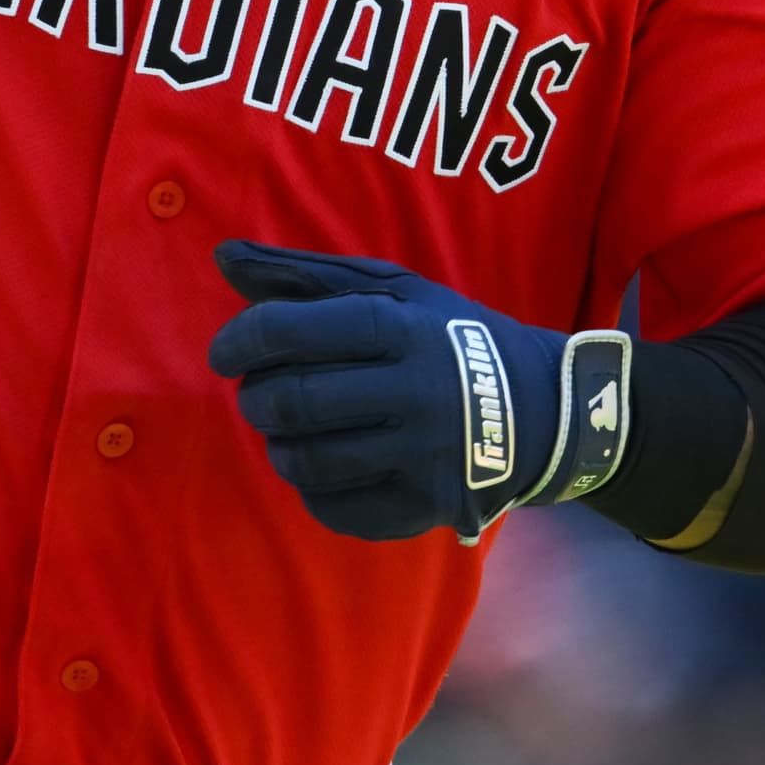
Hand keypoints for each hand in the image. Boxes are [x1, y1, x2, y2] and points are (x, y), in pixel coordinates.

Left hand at [209, 242, 632, 545]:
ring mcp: (421, 455)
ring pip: (307, 460)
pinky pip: (335, 508)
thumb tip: (222, 256)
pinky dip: (311, 488)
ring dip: (278, 445)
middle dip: (255, 398)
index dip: (241, 341)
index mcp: (400, 327)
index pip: (292, 331)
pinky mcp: (425, 506)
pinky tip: (325, 465)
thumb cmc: (450, 338)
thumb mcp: (391, 290)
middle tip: (257, 394)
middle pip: (294, 401)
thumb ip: (304, 275)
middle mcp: (413, 391)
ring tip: (288, 430)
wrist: (542, 410)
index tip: (224, 353)